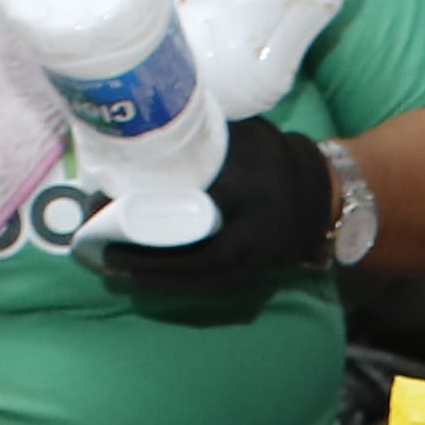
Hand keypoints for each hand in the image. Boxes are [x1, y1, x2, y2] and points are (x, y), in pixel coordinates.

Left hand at [90, 118, 333, 311]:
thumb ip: (206, 142)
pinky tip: (144, 282)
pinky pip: (212, 286)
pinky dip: (176, 285)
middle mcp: (259, 227)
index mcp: (254, 184)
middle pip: (196, 249)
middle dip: (148, 253)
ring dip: (156, 276)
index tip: (112, 205)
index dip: (156, 207)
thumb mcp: (245, 138)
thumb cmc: (274, 159)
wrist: (320, 195)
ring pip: (202, 275)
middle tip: (104, 249)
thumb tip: (144, 141)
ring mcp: (260, 256)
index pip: (197, 199)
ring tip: (114, 269)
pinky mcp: (256, 273)